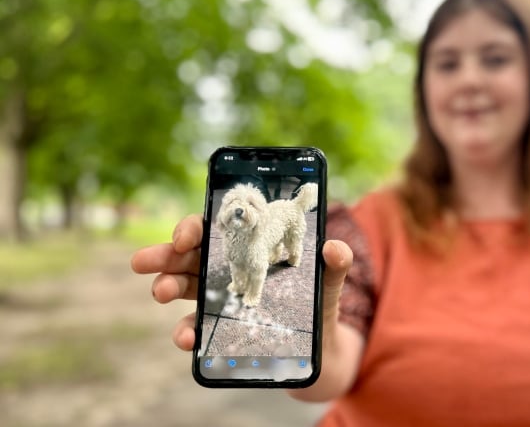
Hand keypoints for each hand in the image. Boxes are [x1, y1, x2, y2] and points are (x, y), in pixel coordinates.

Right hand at [130, 214, 353, 350]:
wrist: (323, 352)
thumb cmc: (321, 308)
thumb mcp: (330, 285)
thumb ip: (335, 266)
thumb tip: (335, 248)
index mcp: (250, 248)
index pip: (215, 230)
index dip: (194, 228)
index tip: (185, 236)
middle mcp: (229, 270)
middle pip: (190, 256)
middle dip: (164, 255)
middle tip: (143, 261)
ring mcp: (222, 300)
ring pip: (185, 289)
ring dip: (167, 287)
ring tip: (159, 292)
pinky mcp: (223, 330)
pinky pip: (198, 328)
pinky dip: (187, 331)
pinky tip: (186, 336)